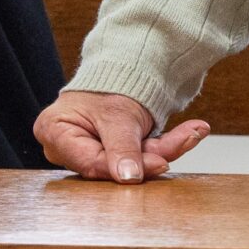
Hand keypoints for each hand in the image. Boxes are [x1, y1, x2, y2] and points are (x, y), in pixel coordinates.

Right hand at [34, 90, 208, 182]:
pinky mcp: (112, 157)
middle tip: (184, 140)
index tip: (159, 163)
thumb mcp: (116, 114)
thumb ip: (122, 147)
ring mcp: (89, 153)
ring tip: (193, 131)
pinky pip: (139, 158)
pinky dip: (165, 145)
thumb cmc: (107, 86)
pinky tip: (191, 133)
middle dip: (152, 155)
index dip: (125, 167)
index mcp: (55, 132)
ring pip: (131, 164)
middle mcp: (67, 148)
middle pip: (112, 166)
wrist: (119, 70)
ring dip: (165, 148)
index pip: (90, 163)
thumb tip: (128, 178)